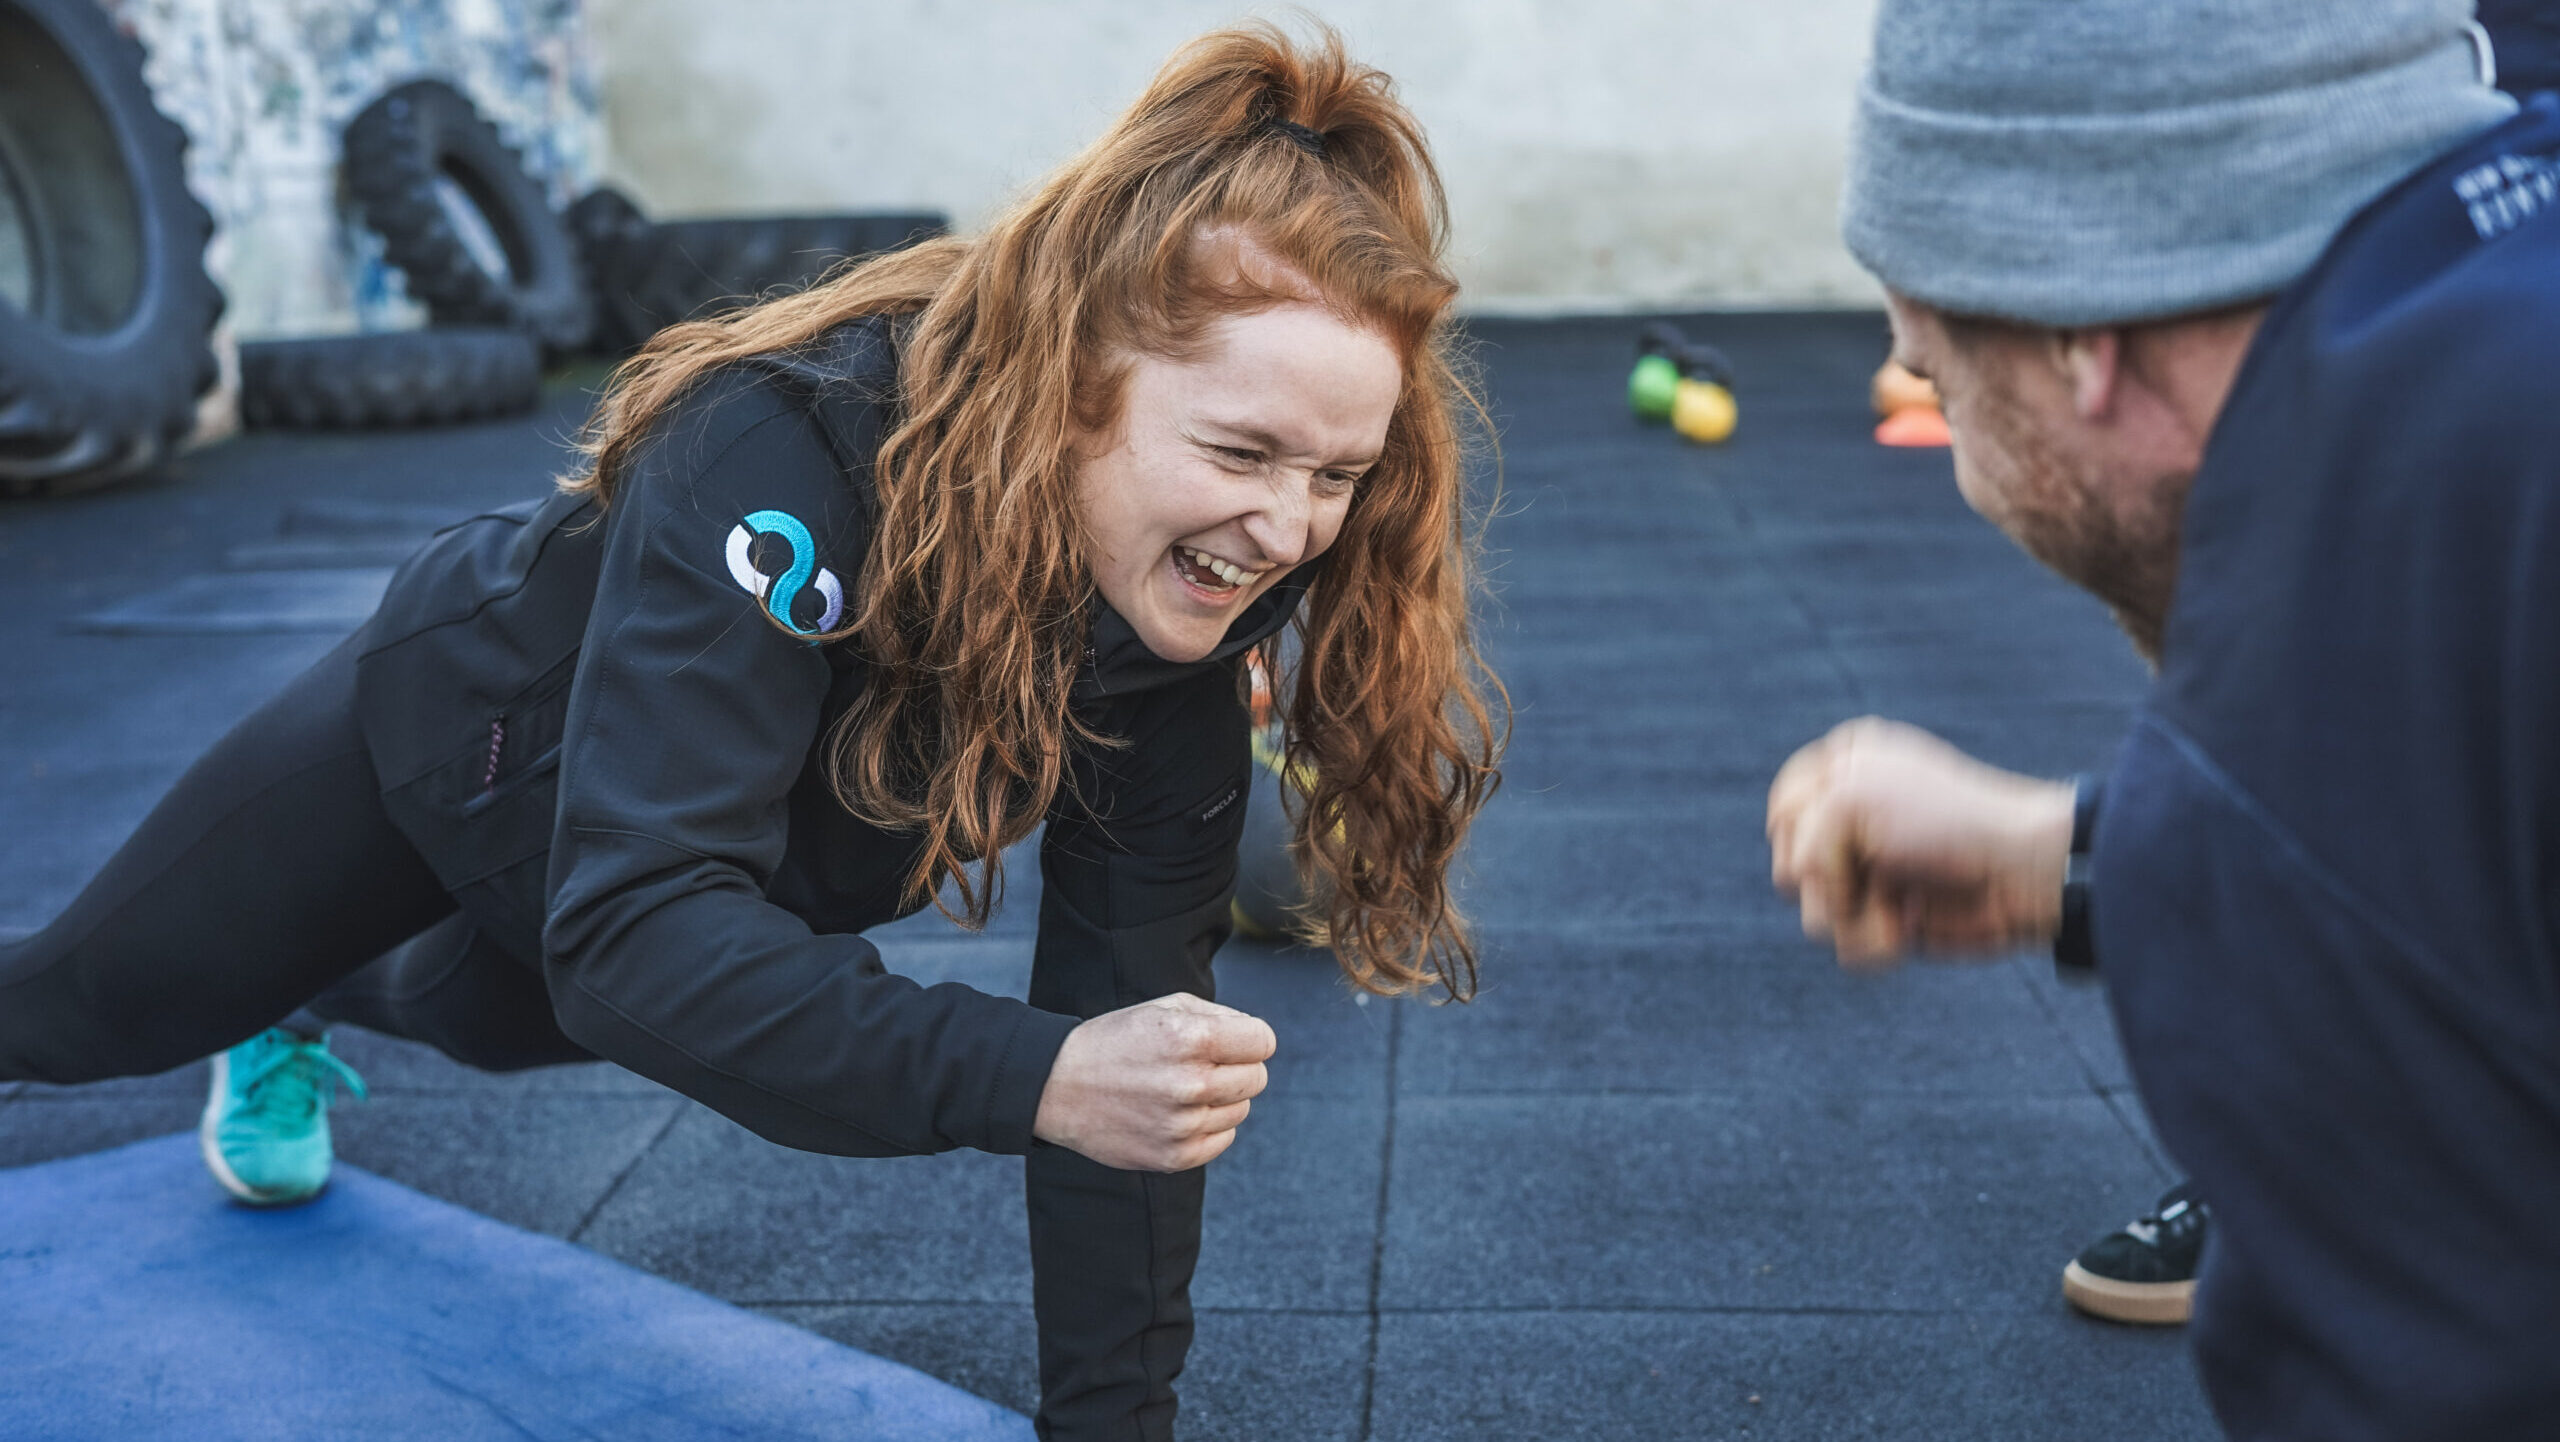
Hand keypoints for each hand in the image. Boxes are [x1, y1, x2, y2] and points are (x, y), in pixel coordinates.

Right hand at [1032, 993, 1276, 1171]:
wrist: (1058, 1086)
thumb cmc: (1116, 1041)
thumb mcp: (1164, 1008)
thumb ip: (1220, 1016)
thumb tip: (1259, 1039)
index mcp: (1191, 1038)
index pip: (1263, 1041)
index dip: (1250, 1038)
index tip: (1231, 1041)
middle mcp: (1190, 1083)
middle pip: (1257, 1077)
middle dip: (1239, 1067)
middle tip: (1204, 1064)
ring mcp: (1182, 1125)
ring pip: (1241, 1109)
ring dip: (1222, 1098)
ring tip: (1182, 1088)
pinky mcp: (1174, 1157)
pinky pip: (1223, 1139)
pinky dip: (1209, 1126)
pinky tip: (1178, 1112)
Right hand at [1767, 716, 2075, 968]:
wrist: (2019, 870)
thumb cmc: (1944, 820)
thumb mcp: (1847, 801)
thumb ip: (1801, 846)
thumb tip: (1821, 913)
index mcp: (1844, 770)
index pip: (1781, 809)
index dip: (1799, 828)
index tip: (1838, 823)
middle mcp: (1854, 822)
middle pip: (1789, 866)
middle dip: (1828, 876)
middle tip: (1876, 861)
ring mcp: (1869, 874)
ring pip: (1813, 913)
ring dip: (1857, 914)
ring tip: (1901, 897)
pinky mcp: (1886, 920)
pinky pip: (1846, 946)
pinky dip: (1875, 941)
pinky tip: (1912, 921)